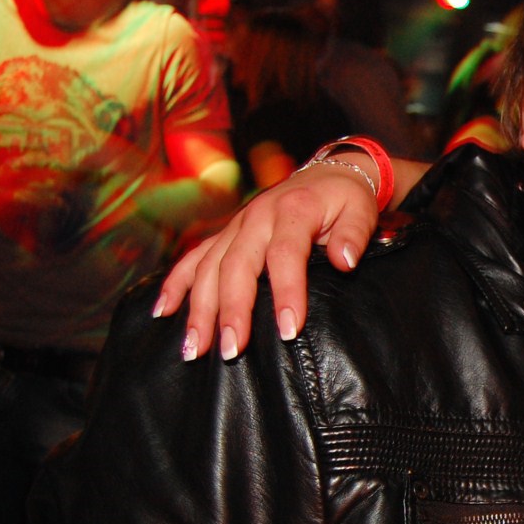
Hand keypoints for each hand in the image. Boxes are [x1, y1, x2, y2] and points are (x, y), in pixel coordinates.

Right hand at [155, 160, 378, 360]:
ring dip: (199, 308)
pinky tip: (163, 312)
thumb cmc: (345, 199)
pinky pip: (193, 258)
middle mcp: (257, 217)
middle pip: (237, 266)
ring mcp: (235, 226)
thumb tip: (346, 261)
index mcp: (293, 211)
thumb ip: (354, 235)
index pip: (286, 255)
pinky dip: (175, 284)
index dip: (286, 292)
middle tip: (232, 350)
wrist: (326, 173)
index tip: (289, 330)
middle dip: (232, 310)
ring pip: (209, 267)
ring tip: (194, 349)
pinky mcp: (225, 235)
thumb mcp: (360, 211)